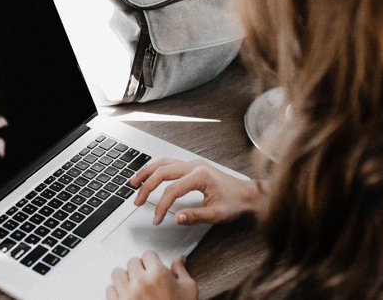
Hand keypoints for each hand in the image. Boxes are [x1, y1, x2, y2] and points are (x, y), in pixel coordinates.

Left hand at [107, 252, 197, 299]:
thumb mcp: (188, 289)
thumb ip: (181, 271)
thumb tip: (179, 259)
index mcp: (158, 274)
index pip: (148, 255)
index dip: (152, 261)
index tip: (154, 267)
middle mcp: (141, 282)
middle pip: (132, 262)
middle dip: (140, 268)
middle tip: (146, 278)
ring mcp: (128, 294)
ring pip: (117, 273)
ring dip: (125, 277)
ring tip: (134, 284)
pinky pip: (110, 289)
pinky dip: (117, 291)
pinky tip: (127, 295)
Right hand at [130, 158, 261, 225]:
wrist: (248, 194)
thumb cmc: (236, 202)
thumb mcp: (216, 214)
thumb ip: (194, 216)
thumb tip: (176, 218)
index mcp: (200, 176)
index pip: (172, 190)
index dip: (161, 206)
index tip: (157, 219)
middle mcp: (195, 166)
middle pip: (162, 172)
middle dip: (146, 187)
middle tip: (137, 201)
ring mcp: (193, 164)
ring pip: (163, 163)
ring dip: (147, 172)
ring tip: (134, 182)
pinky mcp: (193, 166)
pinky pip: (169, 163)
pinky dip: (156, 169)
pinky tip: (149, 175)